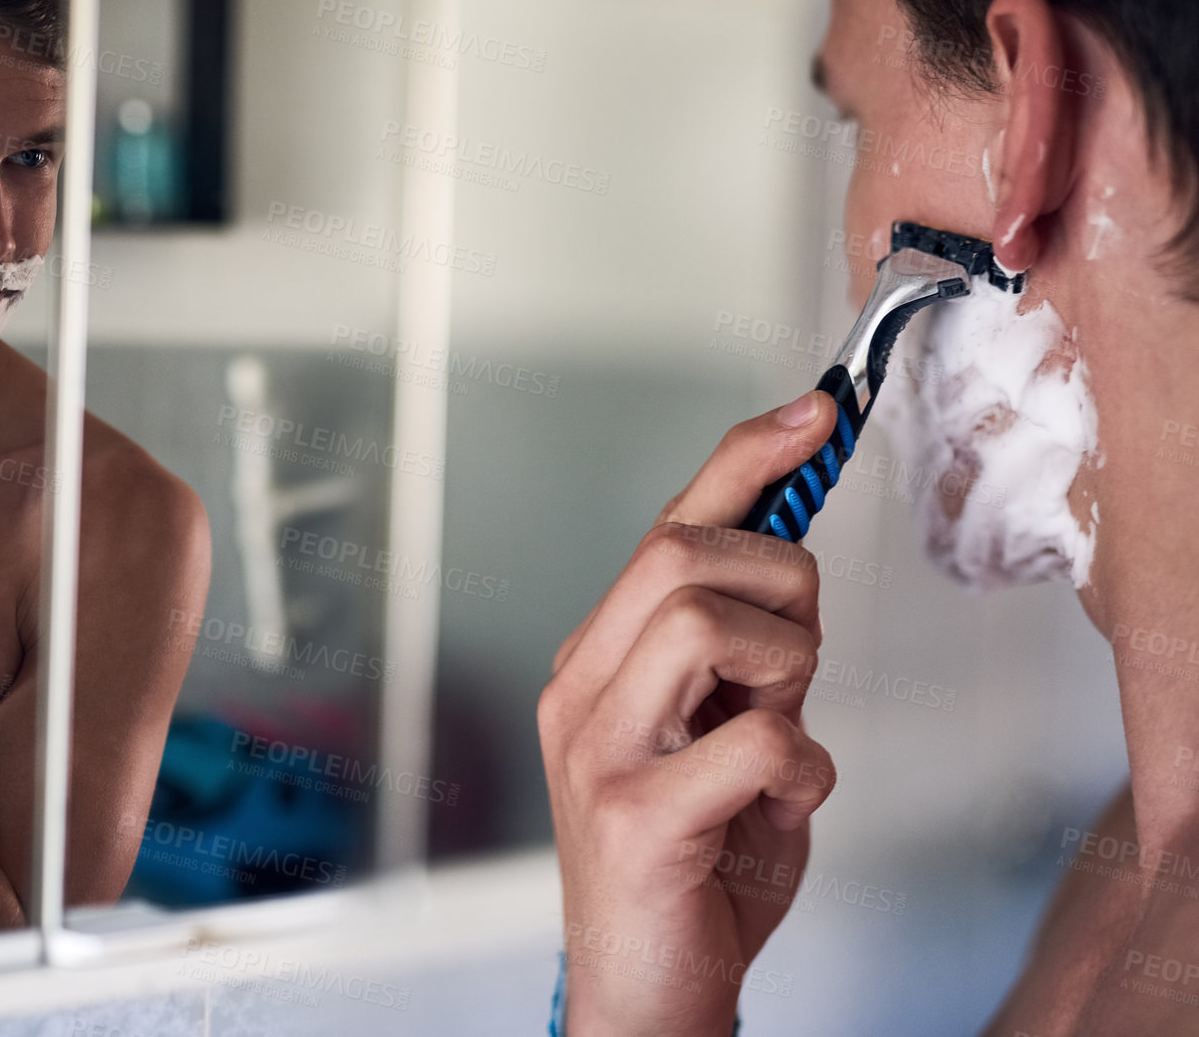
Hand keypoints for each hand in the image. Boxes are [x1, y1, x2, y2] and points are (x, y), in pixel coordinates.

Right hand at [539, 391, 840, 1035]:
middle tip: (802, 649)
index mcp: (596, 663)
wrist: (650, 992)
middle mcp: (581, 692)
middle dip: (778, 579)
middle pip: (677, 556)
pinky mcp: (635, 817)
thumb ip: (746, 653)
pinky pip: (757, 742)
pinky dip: (804, 767)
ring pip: (703, 624)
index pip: (663, 530)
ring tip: (781, 729)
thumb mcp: (722, 733)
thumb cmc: (693, 862)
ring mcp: (598, 753)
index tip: (812, 413)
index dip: (742, 460)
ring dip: (787, 667)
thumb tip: (795, 555)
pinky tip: (783, 802)